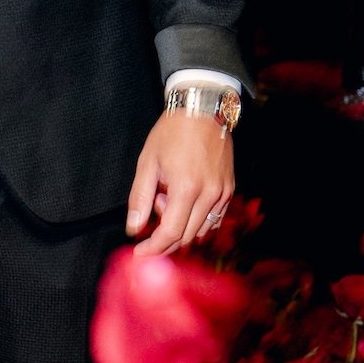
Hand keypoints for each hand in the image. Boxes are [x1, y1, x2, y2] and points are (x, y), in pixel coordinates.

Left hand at [126, 109, 232, 259]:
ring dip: (180, 228)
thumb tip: (134, 228)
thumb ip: (140, 199)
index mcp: (186, 188)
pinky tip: (184, 202)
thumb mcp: (147, 163)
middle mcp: (209, 195)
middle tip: (152, 213)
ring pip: (201, 231)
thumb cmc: (171, 133)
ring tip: (169, 198)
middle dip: (164, 238)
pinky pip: (213, 220)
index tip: (140, 252)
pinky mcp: (229, 190)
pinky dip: (196, 222)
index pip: (170, 233)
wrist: (202, 110)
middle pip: (186, 237)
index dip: (153, 248)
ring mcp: (223, 194)